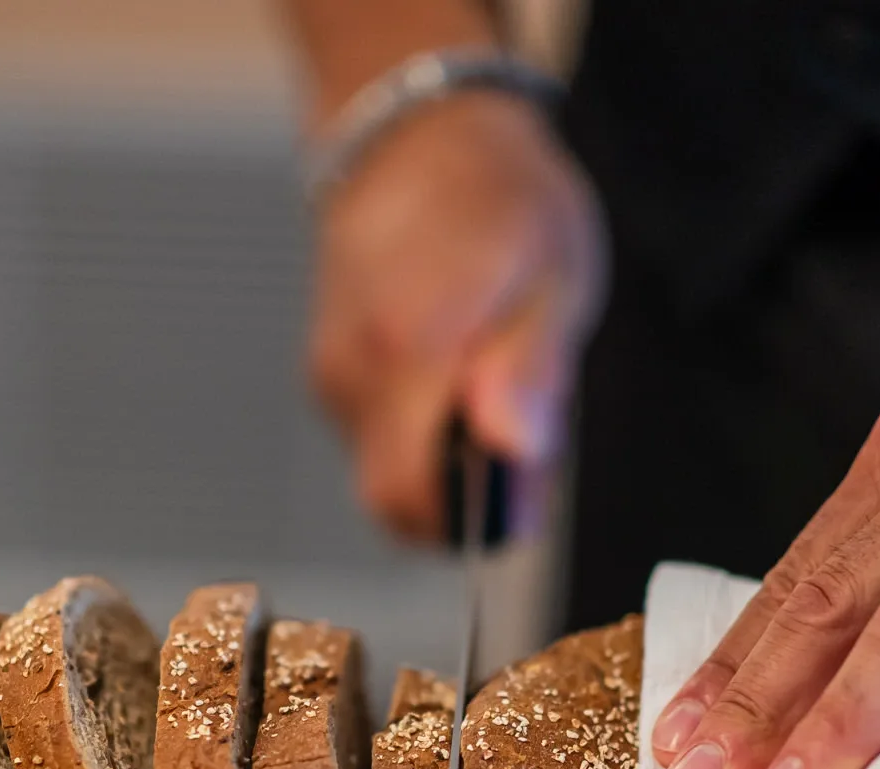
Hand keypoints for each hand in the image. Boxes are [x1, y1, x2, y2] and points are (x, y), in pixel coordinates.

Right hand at [307, 90, 603, 540]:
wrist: (417, 137)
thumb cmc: (499, 199)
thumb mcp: (554, 275)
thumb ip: (529, 371)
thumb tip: (510, 450)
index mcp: (409, 346)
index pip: (414, 495)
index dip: (474, 520)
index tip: (525, 498)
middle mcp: (352, 369)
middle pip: (393, 499)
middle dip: (459, 502)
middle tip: (520, 452)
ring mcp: (330, 373)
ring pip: (383, 471)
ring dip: (442, 463)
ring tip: (492, 392)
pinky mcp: (326, 375)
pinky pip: (374, 438)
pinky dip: (419, 434)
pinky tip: (457, 379)